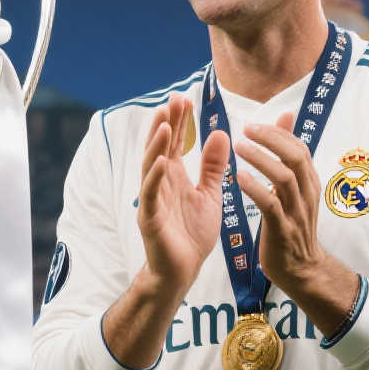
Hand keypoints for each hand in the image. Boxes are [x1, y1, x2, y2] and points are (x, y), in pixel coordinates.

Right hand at [133, 95, 229, 297]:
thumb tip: (219, 133)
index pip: (175, 142)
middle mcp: (159, 183)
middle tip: (173, 100)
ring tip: (164, 123)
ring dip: (156, 144)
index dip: (179, 121)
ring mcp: (152, 199)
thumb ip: (212, 166)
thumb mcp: (209, 194)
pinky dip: (153, 176)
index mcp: (173, 176)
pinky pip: (150, 194)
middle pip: (160, 147)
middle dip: (166, 123)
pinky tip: (160, 161)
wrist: (183, 270)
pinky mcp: (149, 217)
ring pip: (150, 166)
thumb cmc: (192, 234)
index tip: (184, 99)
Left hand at [233, 112, 356, 323]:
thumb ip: (288, 158)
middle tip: (246, 129)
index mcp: (309, 183)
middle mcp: (306, 194)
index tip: (254, 125)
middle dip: (272, 140)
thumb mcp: (294, 191)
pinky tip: (238, 177)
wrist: (301, 270)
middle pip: (295, 157)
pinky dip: (256, 189)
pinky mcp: (282, 230)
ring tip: (239, 147)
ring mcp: (296, 212)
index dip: (278, 133)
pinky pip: (271, 206)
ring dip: (261, 160)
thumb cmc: (292, 227)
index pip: (299, 149)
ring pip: (284, 178)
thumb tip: (286, 118)